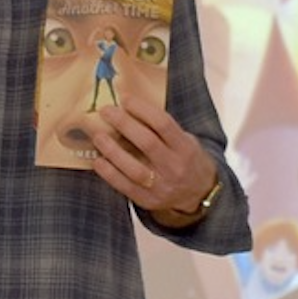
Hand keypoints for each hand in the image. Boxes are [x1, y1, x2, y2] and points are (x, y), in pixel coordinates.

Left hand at [87, 96, 218, 224]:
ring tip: (98, 136)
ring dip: (112, 150)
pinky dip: (109, 173)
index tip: (124, 99)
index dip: (142, 109)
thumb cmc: (185, 160)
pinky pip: (124, 186)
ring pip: (134, 168)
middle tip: (106, 111)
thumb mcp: (185, 140)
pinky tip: (98, 160)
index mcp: (185, 148)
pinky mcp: (147, 200)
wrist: (198, 194)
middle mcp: (174, 167)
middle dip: (124, 124)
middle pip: (147, 142)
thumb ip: (162, 129)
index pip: (163, 124)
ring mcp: (161, 186)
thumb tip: (128, 108)